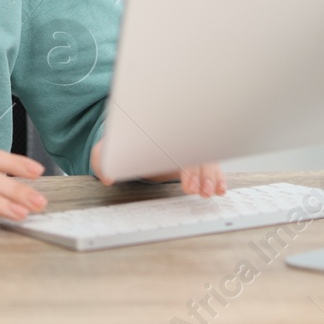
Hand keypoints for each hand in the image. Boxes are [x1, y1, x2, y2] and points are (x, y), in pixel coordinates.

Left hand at [90, 140, 226, 196]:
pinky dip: (217, 174)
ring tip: (211, 192)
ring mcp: (185, 144)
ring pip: (206, 156)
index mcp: (156, 130)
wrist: (129, 139)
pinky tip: (220, 188)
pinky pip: (210, 162)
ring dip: (212, 175)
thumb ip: (103, 161)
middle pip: (196, 150)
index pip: (177, 142)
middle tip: (202, 191)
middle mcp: (175, 135)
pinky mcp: (193, 155)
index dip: (184, 165)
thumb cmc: (120, 145)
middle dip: (203, 172)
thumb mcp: (107, 151)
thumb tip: (107, 177)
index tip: (188, 184)